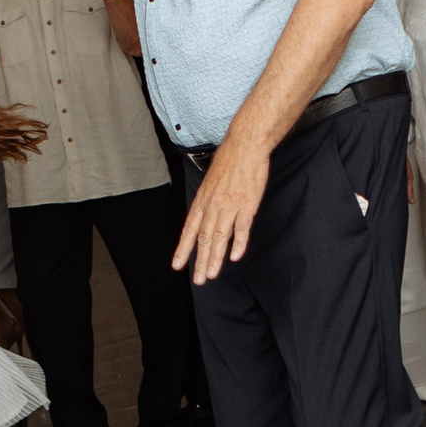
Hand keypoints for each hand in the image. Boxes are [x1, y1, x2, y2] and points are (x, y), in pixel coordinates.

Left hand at [172, 138, 268, 284]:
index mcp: (203, 201)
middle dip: (200, 261)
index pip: (190, 230)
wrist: (245, 147)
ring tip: (212, 274)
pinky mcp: (248, 204)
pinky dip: (238, 243)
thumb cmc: (229, 162)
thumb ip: (208, 201)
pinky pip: (242, 228)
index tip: (177, 265)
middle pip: (205, 238)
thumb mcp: (210, 182)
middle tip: (199, 279)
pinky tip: (234, 257)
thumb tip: (205, 216)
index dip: (183, 248)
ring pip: (220, 237)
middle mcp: (213, 206)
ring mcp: (230, 206)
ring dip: (215, 258)